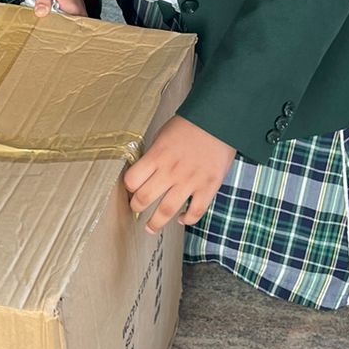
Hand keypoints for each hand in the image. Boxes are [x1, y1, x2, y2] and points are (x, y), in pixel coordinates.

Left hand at [124, 115, 235, 232]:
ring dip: (155, 222)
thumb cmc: (190, 125)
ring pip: (166, 211)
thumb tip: (145, 171)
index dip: (128, 186)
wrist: (220, 120)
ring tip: (151, 227)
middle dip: (137, 207)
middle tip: (137, 209)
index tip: (131, 189)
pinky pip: (195, 211)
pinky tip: (181, 219)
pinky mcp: (208, 187)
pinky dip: (187, 219)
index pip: (132, 180)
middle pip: (144, 198)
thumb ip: (153, 155)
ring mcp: (190, 181)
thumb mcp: (163, 134)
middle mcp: (171, 171)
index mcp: (157, 156)